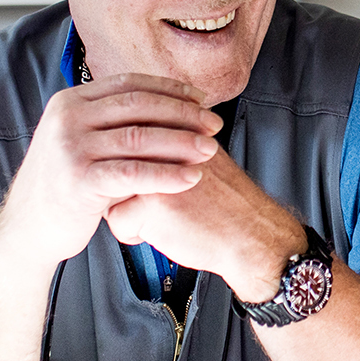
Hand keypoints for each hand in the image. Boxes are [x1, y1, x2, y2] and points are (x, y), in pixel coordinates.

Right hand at [0, 73, 221, 264]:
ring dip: (181, 142)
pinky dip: (167, 174)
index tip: (201, 100)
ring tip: (210, 149)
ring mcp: (70, 147)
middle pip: (138, 106)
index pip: (129, 84)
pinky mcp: (79, 180)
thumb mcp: (80, 141)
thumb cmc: (64, 186)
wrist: (27, 229)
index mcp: (70, 101)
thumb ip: (110, 121)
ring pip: (139, 137)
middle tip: (214, 124)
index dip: (170, 90)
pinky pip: (134, 173)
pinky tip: (191, 178)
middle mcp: (67, 117)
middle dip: (183, 114)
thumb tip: (163, 102)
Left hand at [104, 147, 303, 301]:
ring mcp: (153, 170)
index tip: (144, 182)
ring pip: (108, 191)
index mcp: (174, 126)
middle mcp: (161, 141)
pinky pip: (116, 221)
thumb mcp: (201, 155)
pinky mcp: (149, 202)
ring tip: (159, 216)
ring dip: (126, 209)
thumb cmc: (226, 201)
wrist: (251, 233)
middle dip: (122, 187)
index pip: (123, 136)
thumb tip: (138, 141)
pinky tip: (163, 232)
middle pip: (110, 163)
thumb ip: (172, 142)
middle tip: (155, 202)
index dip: (129, 165)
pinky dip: (135, 234)